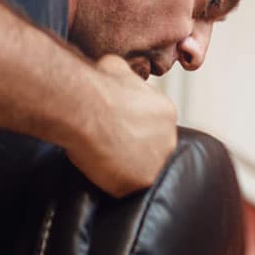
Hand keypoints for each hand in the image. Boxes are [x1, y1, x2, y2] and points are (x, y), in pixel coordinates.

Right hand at [65, 55, 178, 195]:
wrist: (85, 108)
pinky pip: (124, 186)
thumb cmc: (96, 86)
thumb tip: (116, 73)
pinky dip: (110, 180)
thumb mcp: (116, 68)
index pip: (153, 128)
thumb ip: (125, 79)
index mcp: (167, 113)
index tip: (115, 130)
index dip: (132, 130)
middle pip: (151, 151)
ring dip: (122, 167)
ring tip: (99, 156)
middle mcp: (169, 139)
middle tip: (107, 145)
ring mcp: (157, 163)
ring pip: (139, 170)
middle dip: (131, 149)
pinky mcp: (141, 182)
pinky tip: (96, 167)